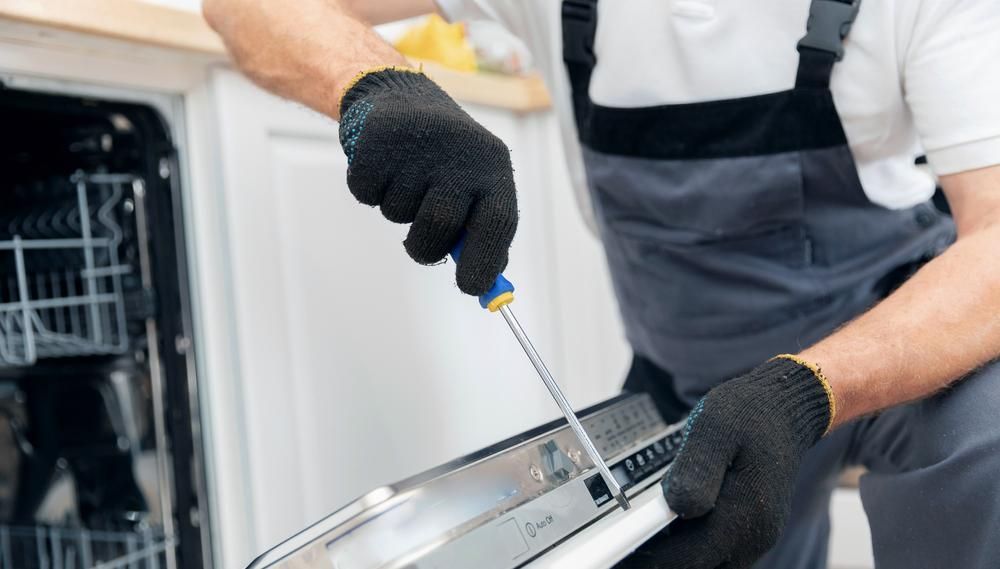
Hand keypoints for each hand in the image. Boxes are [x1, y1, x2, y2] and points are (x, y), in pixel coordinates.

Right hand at [338, 68, 517, 295]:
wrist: (400, 98)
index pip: (497, 222)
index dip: (485, 261)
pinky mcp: (377, 139)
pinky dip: (370, 192)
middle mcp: (460, 152)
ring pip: (398, 213)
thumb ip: (483, 232)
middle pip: (440, 225)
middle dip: (425, 247)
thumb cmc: (445, 157)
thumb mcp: (476, 185)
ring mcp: (418, 143)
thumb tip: (484, 283)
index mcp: (493, 166)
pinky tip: (384, 167)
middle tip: (419, 244)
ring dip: (397, 211)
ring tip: (405, 179)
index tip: (471, 287)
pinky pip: (367, 194)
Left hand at [621, 356, 833, 568]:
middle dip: (662, 557)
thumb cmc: (751, 413)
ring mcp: (753, 539)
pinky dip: (691, 544)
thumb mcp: (715, 426)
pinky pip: (715, 552)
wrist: (784, 410)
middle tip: (631, 537)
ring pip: (706, 563)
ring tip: (649, 527)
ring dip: (676, 552)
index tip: (624, 549)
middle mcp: (752, 538)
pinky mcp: (749, 533)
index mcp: (743, 517)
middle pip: (696, 567)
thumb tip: (678, 506)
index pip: (685, 561)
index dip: (649, 560)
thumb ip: (696, 469)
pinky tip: (672, 521)